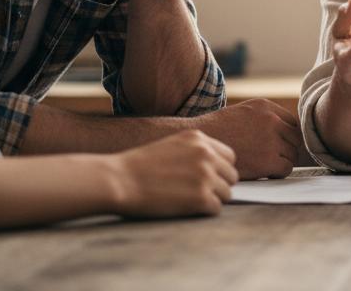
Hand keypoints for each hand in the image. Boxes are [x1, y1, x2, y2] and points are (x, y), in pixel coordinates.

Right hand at [112, 129, 237, 217]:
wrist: (119, 180)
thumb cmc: (138, 167)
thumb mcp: (171, 145)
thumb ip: (195, 152)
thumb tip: (216, 168)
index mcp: (199, 139)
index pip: (229, 156)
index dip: (220, 170)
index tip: (207, 179)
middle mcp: (206, 154)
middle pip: (231, 176)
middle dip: (219, 186)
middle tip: (198, 194)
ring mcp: (205, 175)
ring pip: (227, 193)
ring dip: (212, 200)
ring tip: (189, 202)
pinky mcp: (201, 198)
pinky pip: (217, 209)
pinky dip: (204, 212)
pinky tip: (187, 209)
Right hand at [195, 99, 301, 179]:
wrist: (197, 148)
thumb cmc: (216, 133)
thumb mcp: (242, 113)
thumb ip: (264, 118)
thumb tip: (287, 130)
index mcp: (265, 106)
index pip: (292, 123)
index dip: (286, 136)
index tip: (277, 145)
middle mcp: (271, 120)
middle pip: (295, 139)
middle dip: (286, 149)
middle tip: (271, 158)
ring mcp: (271, 140)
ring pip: (292, 154)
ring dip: (281, 161)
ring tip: (263, 165)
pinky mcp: (268, 160)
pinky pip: (286, 168)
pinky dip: (278, 173)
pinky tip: (264, 173)